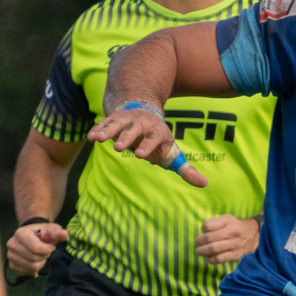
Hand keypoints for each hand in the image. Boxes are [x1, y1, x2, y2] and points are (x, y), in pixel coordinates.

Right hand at [7, 222, 67, 276]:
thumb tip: (65, 234)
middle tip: (46, 250)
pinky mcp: (12, 265)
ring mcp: (10, 255)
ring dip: (40, 262)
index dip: (47, 249)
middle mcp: (12, 244)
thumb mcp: (52, 229)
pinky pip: (28, 272)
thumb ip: (58, 233)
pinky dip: (35, 268)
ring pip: (31, 267)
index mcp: (20, 233)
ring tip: (40, 255)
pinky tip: (35, 260)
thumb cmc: (43, 232)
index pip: (35, 248)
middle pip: (34, 258)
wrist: (32, 236)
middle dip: (44, 256)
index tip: (51, 246)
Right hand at [86, 103, 206, 187]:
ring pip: (117, 123)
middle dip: (127, 137)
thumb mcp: (173, 153)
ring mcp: (127, 119)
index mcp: (158, 132)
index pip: (154, 139)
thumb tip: (204, 184)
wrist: (145, 111)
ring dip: (108, 130)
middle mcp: (142, 123)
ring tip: (97, 139)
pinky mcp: (114, 119)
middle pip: (134, 129)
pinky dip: (98, 129)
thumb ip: (186, 169)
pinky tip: (90, 137)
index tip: (140, 156)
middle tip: (119, 148)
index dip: (148, 146)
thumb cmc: (159, 140)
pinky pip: (106, 122)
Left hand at [195, 215, 259, 264]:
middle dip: (199, 242)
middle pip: (208, 238)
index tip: (203, 231)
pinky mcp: (236, 255)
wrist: (254, 236)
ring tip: (199, 251)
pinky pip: (219, 259)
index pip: (208, 226)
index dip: (202, 229)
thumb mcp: (227, 219)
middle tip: (197, 243)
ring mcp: (235, 245)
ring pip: (212, 249)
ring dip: (202, 251)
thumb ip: (214, 222)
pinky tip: (209, 257)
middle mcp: (233, 232)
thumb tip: (203, 231)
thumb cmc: (235, 227)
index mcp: (229, 221)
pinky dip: (210, 259)